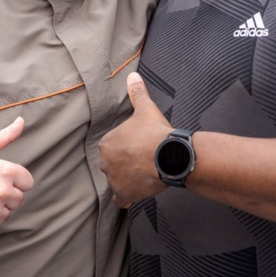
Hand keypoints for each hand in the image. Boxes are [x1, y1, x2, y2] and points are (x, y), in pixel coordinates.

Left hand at [98, 73, 172, 207]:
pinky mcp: (124, 194)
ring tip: (143, 174)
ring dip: (126, 179)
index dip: (126, 146)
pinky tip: (134, 195)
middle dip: (125, 163)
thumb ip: (137, 93)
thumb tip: (132, 76)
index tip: (138, 146)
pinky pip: (120, 200)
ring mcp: (113, 180)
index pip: (112, 147)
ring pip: (117, 180)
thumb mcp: (146, 109)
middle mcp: (105, 162)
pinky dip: (125, 198)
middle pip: (113, 164)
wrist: (170, 156)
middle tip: (142, 159)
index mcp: (107, 143)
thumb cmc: (156, 133)